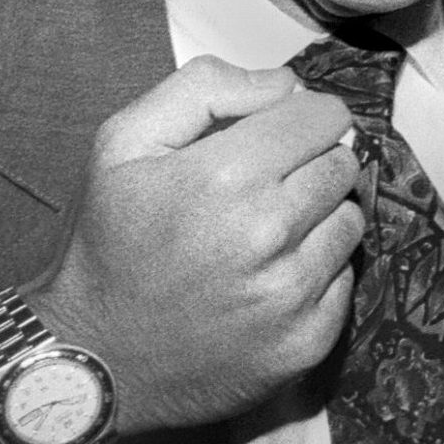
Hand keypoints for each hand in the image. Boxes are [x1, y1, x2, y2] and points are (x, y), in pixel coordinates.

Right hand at [30, 56, 364, 435]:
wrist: (93, 359)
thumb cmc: (108, 245)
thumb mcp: (122, 144)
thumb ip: (204, 89)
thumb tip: (286, 83)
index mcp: (226, 176)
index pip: (325, 117)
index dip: (302, 118)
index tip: (281, 134)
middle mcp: (268, 233)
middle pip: (343, 165)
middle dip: (311, 165)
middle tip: (264, 187)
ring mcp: (292, 293)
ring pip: (351, 221)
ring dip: (319, 219)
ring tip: (262, 236)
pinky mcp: (307, 341)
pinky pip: (346, 279)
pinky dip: (317, 274)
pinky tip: (267, 280)